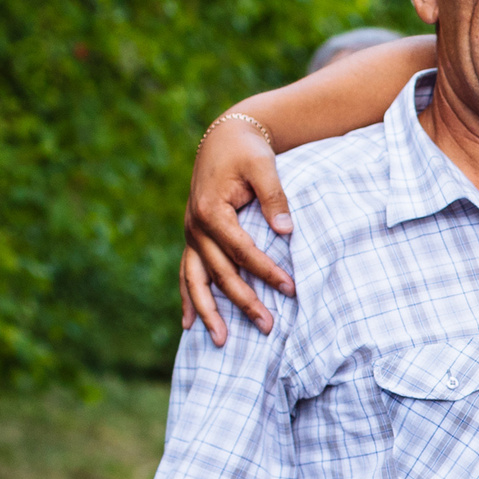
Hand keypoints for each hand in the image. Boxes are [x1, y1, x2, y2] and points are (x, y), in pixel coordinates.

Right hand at [180, 116, 295, 344]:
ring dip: (209, 312)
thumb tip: (287, 232)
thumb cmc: (247, 151)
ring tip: (221, 341)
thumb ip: (275, 198)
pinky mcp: (194, 238)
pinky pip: (188, 273)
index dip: (266, 271)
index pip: (242, 250)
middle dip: (244, 301)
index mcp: (211, 210)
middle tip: (268, 327)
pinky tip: (189, 324)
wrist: (224, 138)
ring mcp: (191, 235)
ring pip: (196, 281)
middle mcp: (195, 227)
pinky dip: (189, 299)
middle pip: (220, 273)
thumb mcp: (263, 166)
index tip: (291, 289)